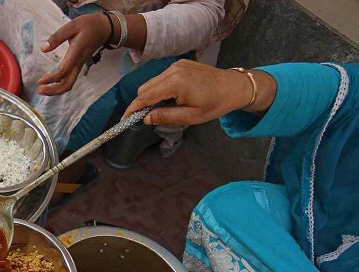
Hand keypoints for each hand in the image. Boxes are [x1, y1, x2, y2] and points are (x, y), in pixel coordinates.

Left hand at [37, 14, 111, 95]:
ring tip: (43, 89)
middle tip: (39, 90)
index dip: (51, 78)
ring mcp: (79, 65)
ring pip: (69, 83)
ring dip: (56, 89)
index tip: (40, 81)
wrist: (104, 28)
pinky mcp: (78, 65)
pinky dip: (60, 83)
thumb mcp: (72, 26)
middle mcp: (79, 62)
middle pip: (68, 84)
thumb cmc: (89, 25)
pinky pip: (70, 79)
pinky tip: (51, 82)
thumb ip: (57, 37)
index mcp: (76, 53)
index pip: (64, 71)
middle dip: (54, 90)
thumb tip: (43, 49)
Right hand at [123, 60, 275, 125]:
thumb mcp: (191, 117)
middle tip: (148, 117)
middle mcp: (173, 71)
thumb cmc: (215, 104)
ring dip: (152, 96)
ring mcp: (176, 65)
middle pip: (145, 88)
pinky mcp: (180, 64)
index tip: (125, 119)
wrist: (234, 86)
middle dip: (142, 103)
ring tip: (165, 108)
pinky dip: (160, 88)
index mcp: (175, 83)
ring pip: (152, 82)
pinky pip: (161, 78)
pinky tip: (172, 97)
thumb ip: (166, 116)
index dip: (133, 109)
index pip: (145, 97)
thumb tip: (146, 118)